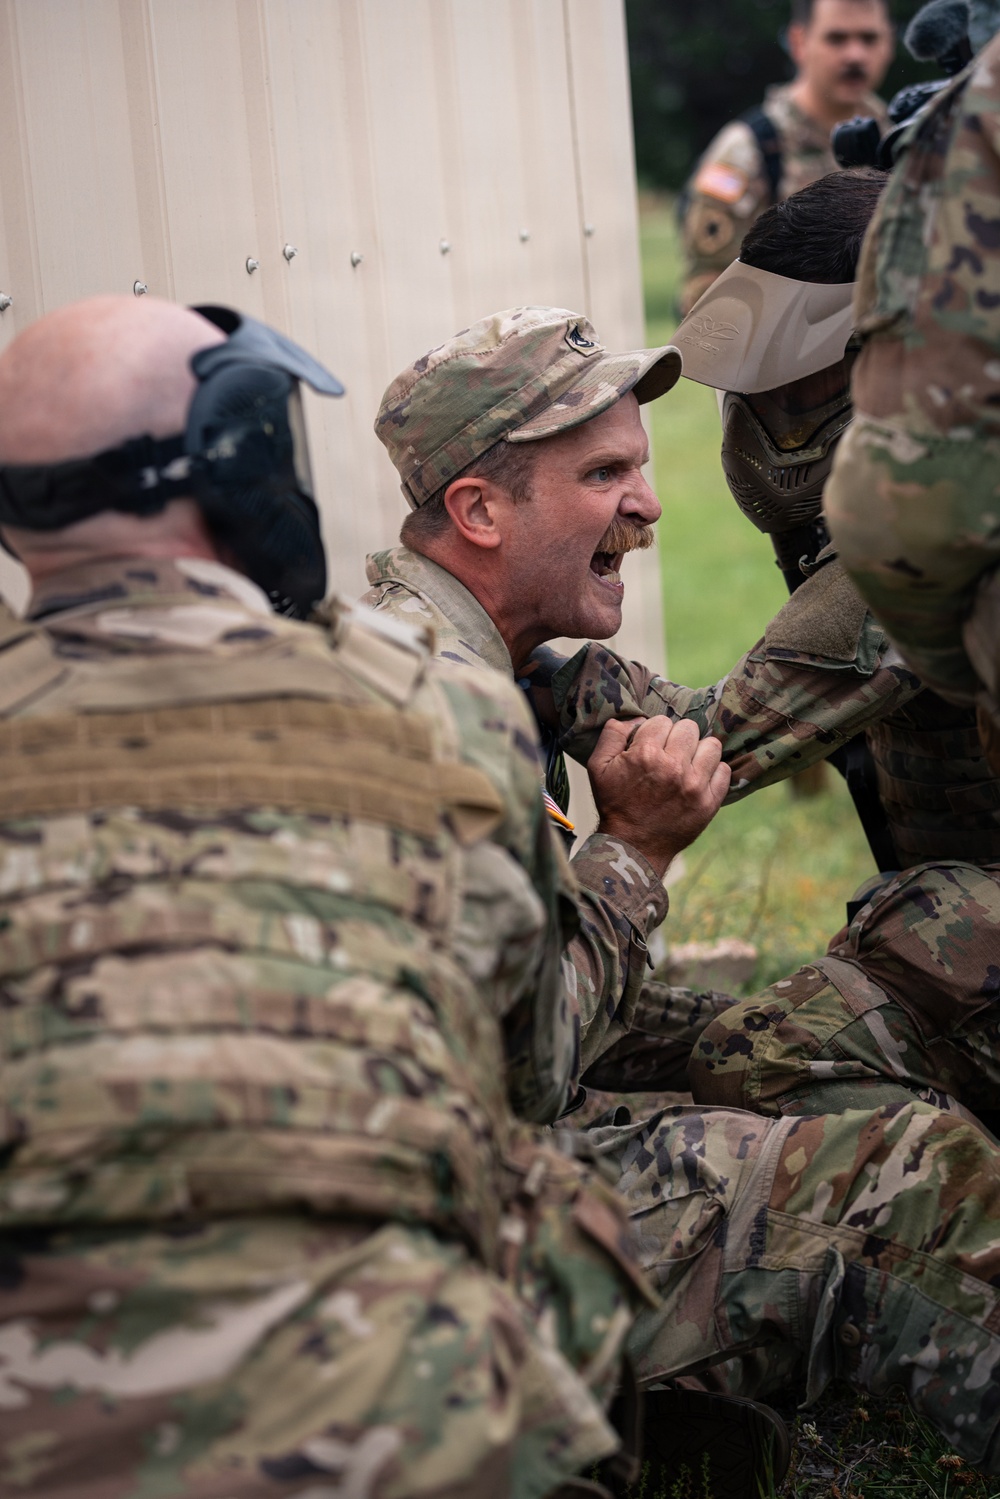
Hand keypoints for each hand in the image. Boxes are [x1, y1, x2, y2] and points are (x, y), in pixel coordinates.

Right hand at [587, 717, 729, 877]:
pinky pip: (724, 770)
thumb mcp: (597, 767)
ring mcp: (694, 785)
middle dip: (677, 737)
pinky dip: (713, 771)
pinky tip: (698, 778)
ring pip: (711, 745)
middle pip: (689, 728)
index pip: (661, 721)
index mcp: (645, 754)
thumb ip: (613, 734)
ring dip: (699, 751)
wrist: (633, 846)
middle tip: (669, 754)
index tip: (649, 747)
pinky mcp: (709, 802)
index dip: (653, 733)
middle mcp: (673, 767)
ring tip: (687, 763)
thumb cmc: (614, 804)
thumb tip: (637, 718)